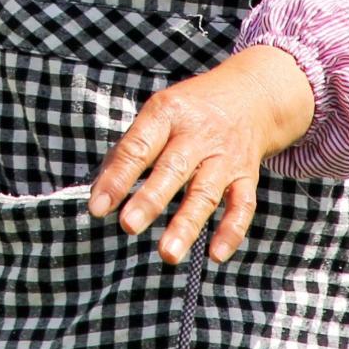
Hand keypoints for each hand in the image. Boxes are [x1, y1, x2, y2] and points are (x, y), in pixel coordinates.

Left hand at [88, 45, 315, 265]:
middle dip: (150, 200)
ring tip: (167, 254)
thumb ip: (129, 150)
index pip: (138, 147)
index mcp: (167, 114)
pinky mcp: (247, 175)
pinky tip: (215, 255)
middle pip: (172, 170)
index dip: (117, 178)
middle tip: (128, 226)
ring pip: (205, 193)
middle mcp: (198, 134)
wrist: (250, 93)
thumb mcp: (157, 114)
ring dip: (186, 225)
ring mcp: (225, 156)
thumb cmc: (188, 111)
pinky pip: (243, 205)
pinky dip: (231, 231)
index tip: (97, 207)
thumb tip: (99, 192)